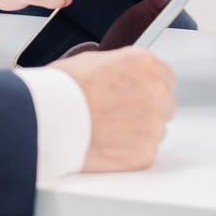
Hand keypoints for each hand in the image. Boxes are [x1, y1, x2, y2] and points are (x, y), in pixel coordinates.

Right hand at [55, 45, 177, 171]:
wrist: (48, 120)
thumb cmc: (62, 89)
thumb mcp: (93, 61)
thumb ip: (121, 69)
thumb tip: (124, 76)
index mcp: (144, 64)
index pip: (166, 77)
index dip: (149, 87)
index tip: (138, 93)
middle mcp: (155, 92)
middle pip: (165, 104)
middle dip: (147, 109)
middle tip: (120, 114)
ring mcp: (153, 125)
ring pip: (156, 130)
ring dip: (139, 131)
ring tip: (109, 131)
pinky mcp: (144, 154)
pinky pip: (145, 153)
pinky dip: (129, 152)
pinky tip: (108, 145)